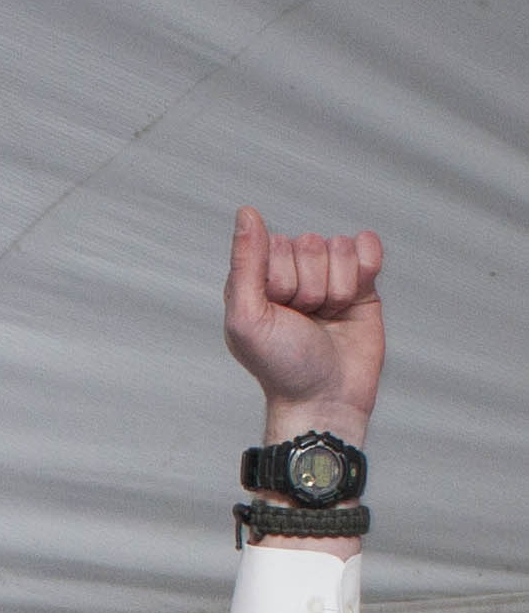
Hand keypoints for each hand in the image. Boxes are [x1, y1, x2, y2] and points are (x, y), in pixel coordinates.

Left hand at [224, 208, 384, 445]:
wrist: (326, 399)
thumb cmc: (281, 368)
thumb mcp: (248, 319)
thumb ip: (245, 263)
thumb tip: (247, 213)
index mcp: (258, 280)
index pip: (276, 245)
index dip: (282, 280)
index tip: (279, 313)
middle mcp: (292, 274)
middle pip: (311, 244)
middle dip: (311, 287)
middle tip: (305, 321)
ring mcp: (327, 277)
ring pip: (340, 248)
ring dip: (337, 288)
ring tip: (326, 320)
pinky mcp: (360, 284)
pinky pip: (367, 247)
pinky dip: (365, 270)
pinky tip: (354, 299)